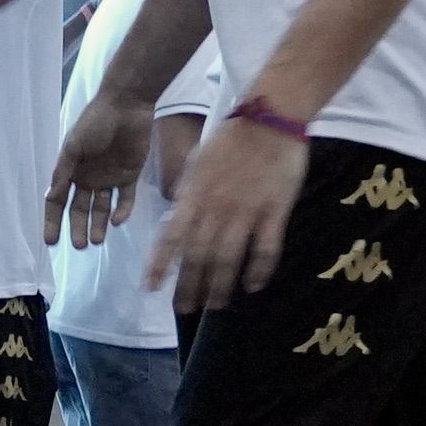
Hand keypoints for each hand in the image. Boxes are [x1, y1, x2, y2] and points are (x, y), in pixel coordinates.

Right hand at [44, 87, 158, 250]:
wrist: (126, 104)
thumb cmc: (95, 121)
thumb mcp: (74, 146)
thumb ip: (63, 172)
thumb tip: (50, 197)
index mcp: (71, 170)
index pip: (58, 201)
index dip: (53, 221)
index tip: (51, 241)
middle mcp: (88, 177)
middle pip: (80, 210)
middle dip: (78, 228)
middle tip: (79, 246)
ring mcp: (109, 178)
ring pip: (102, 209)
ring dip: (98, 225)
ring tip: (96, 241)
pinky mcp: (129, 176)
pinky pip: (125, 199)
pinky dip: (121, 211)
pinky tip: (116, 221)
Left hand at [157, 112, 306, 309]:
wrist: (270, 116)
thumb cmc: (232, 137)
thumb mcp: (198, 160)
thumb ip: (187, 190)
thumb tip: (176, 212)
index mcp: (195, 194)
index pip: (171, 236)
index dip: (160, 265)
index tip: (151, 288)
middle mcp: (217, 207)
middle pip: (199, 255)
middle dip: (189, 286)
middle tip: (184, 309)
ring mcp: (247, 211)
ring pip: (229, 258)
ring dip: (220, 286)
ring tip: (215, 305)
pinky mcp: (274, 211)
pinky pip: (266, 249)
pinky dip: (258, 270)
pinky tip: (253, 287)